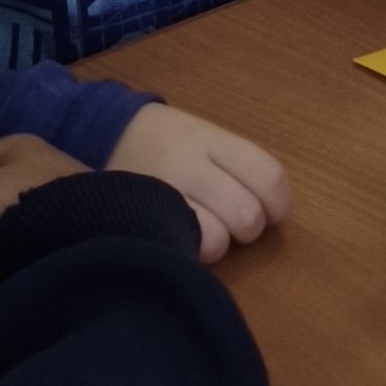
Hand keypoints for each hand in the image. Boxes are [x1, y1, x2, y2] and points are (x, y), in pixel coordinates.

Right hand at [105, 103, 289, 260]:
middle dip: (248, 228)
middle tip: (231, 221)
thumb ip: (238, 168)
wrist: (108, 133)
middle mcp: (189, 164)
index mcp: (212, 140)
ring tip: (205, 231)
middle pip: (247, 214)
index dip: (276, 205)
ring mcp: (163, 192)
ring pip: (219, 239)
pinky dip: (194, 252)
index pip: (268, 176)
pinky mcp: (143, 217)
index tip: (268, 211)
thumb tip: (272, 214)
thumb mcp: (205, 138)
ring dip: (220, 244)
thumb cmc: (170, 143)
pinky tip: (186, 241)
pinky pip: (186, 249)